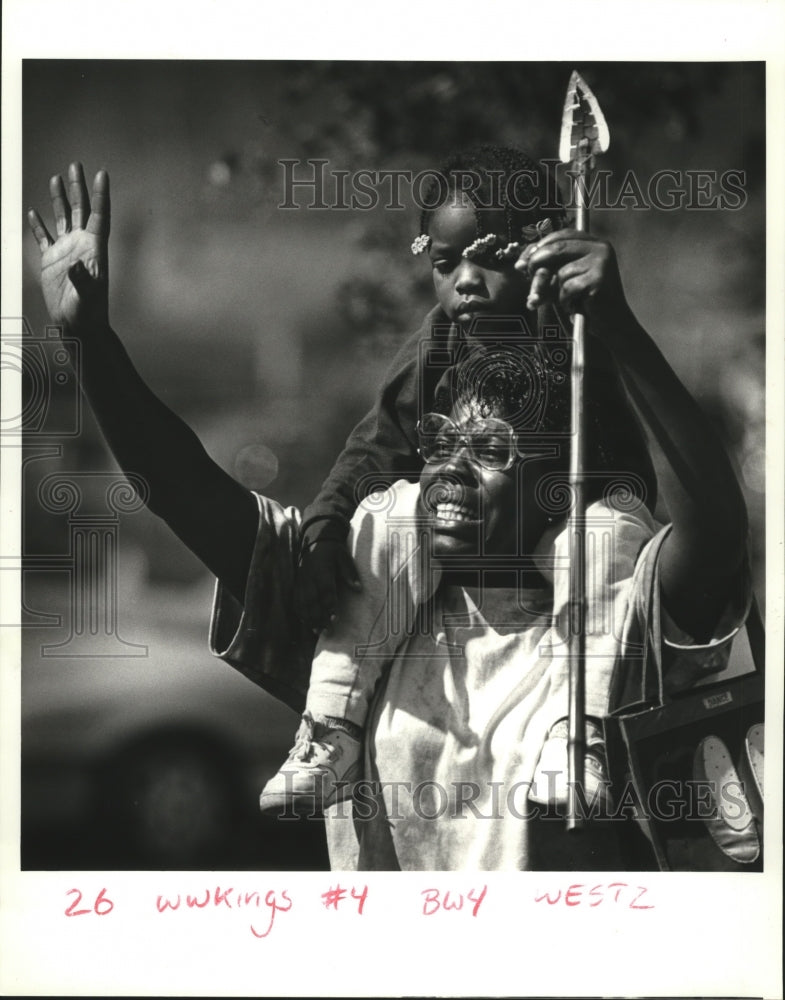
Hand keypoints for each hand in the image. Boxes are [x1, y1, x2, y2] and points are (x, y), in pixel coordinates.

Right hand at [27, 163, 109, 330]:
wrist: (78, 326)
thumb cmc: (88, 314)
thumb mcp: (87, 296)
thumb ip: (83, 279)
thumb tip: (76, 264)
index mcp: (94, 249)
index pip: (99, 216)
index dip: (101, 195)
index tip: (102, 174)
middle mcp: (82, 246)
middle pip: (81, 210)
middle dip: (78, 188)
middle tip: (75, 165)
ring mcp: (66, 251)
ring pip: (62, 218)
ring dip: (59, 199)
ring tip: (55, 177)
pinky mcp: (52, 261)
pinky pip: (44, 238)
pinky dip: (38, 225)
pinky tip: (33, 212)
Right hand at [294, 538, 360, 633]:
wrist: (316, 538)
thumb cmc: (333, 549)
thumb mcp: (344, 557)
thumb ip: (350, 573)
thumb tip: (358, 589)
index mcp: (322, 570)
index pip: (326, 591)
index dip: (329, 605)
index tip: (334, 618)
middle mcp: (310, 577)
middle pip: (313, 600)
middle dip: (319, 617)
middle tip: (326, 631)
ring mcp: (301, 580)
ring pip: (303, 602)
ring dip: (309, 618)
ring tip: (316, 631)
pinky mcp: (297, 582)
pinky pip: (296, 599)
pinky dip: (300, 611)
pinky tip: (305, 622)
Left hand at [515, 230, 627, 324]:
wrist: (611, 323)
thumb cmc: (584, 301)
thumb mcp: (563, 280)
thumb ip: (546, 269)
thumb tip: (520, 265)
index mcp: (593, 243)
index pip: (560, 236)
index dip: (539, 247)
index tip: (523, 262)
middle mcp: (600, 248)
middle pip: (557, 248)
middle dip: (537, 264)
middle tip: (528, 277)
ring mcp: (601, 262)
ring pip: (561, 272)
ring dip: (556, 291)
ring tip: (569, 300)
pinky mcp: (599, 279)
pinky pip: (567, 288)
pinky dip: (565, 301)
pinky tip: (576, 306)